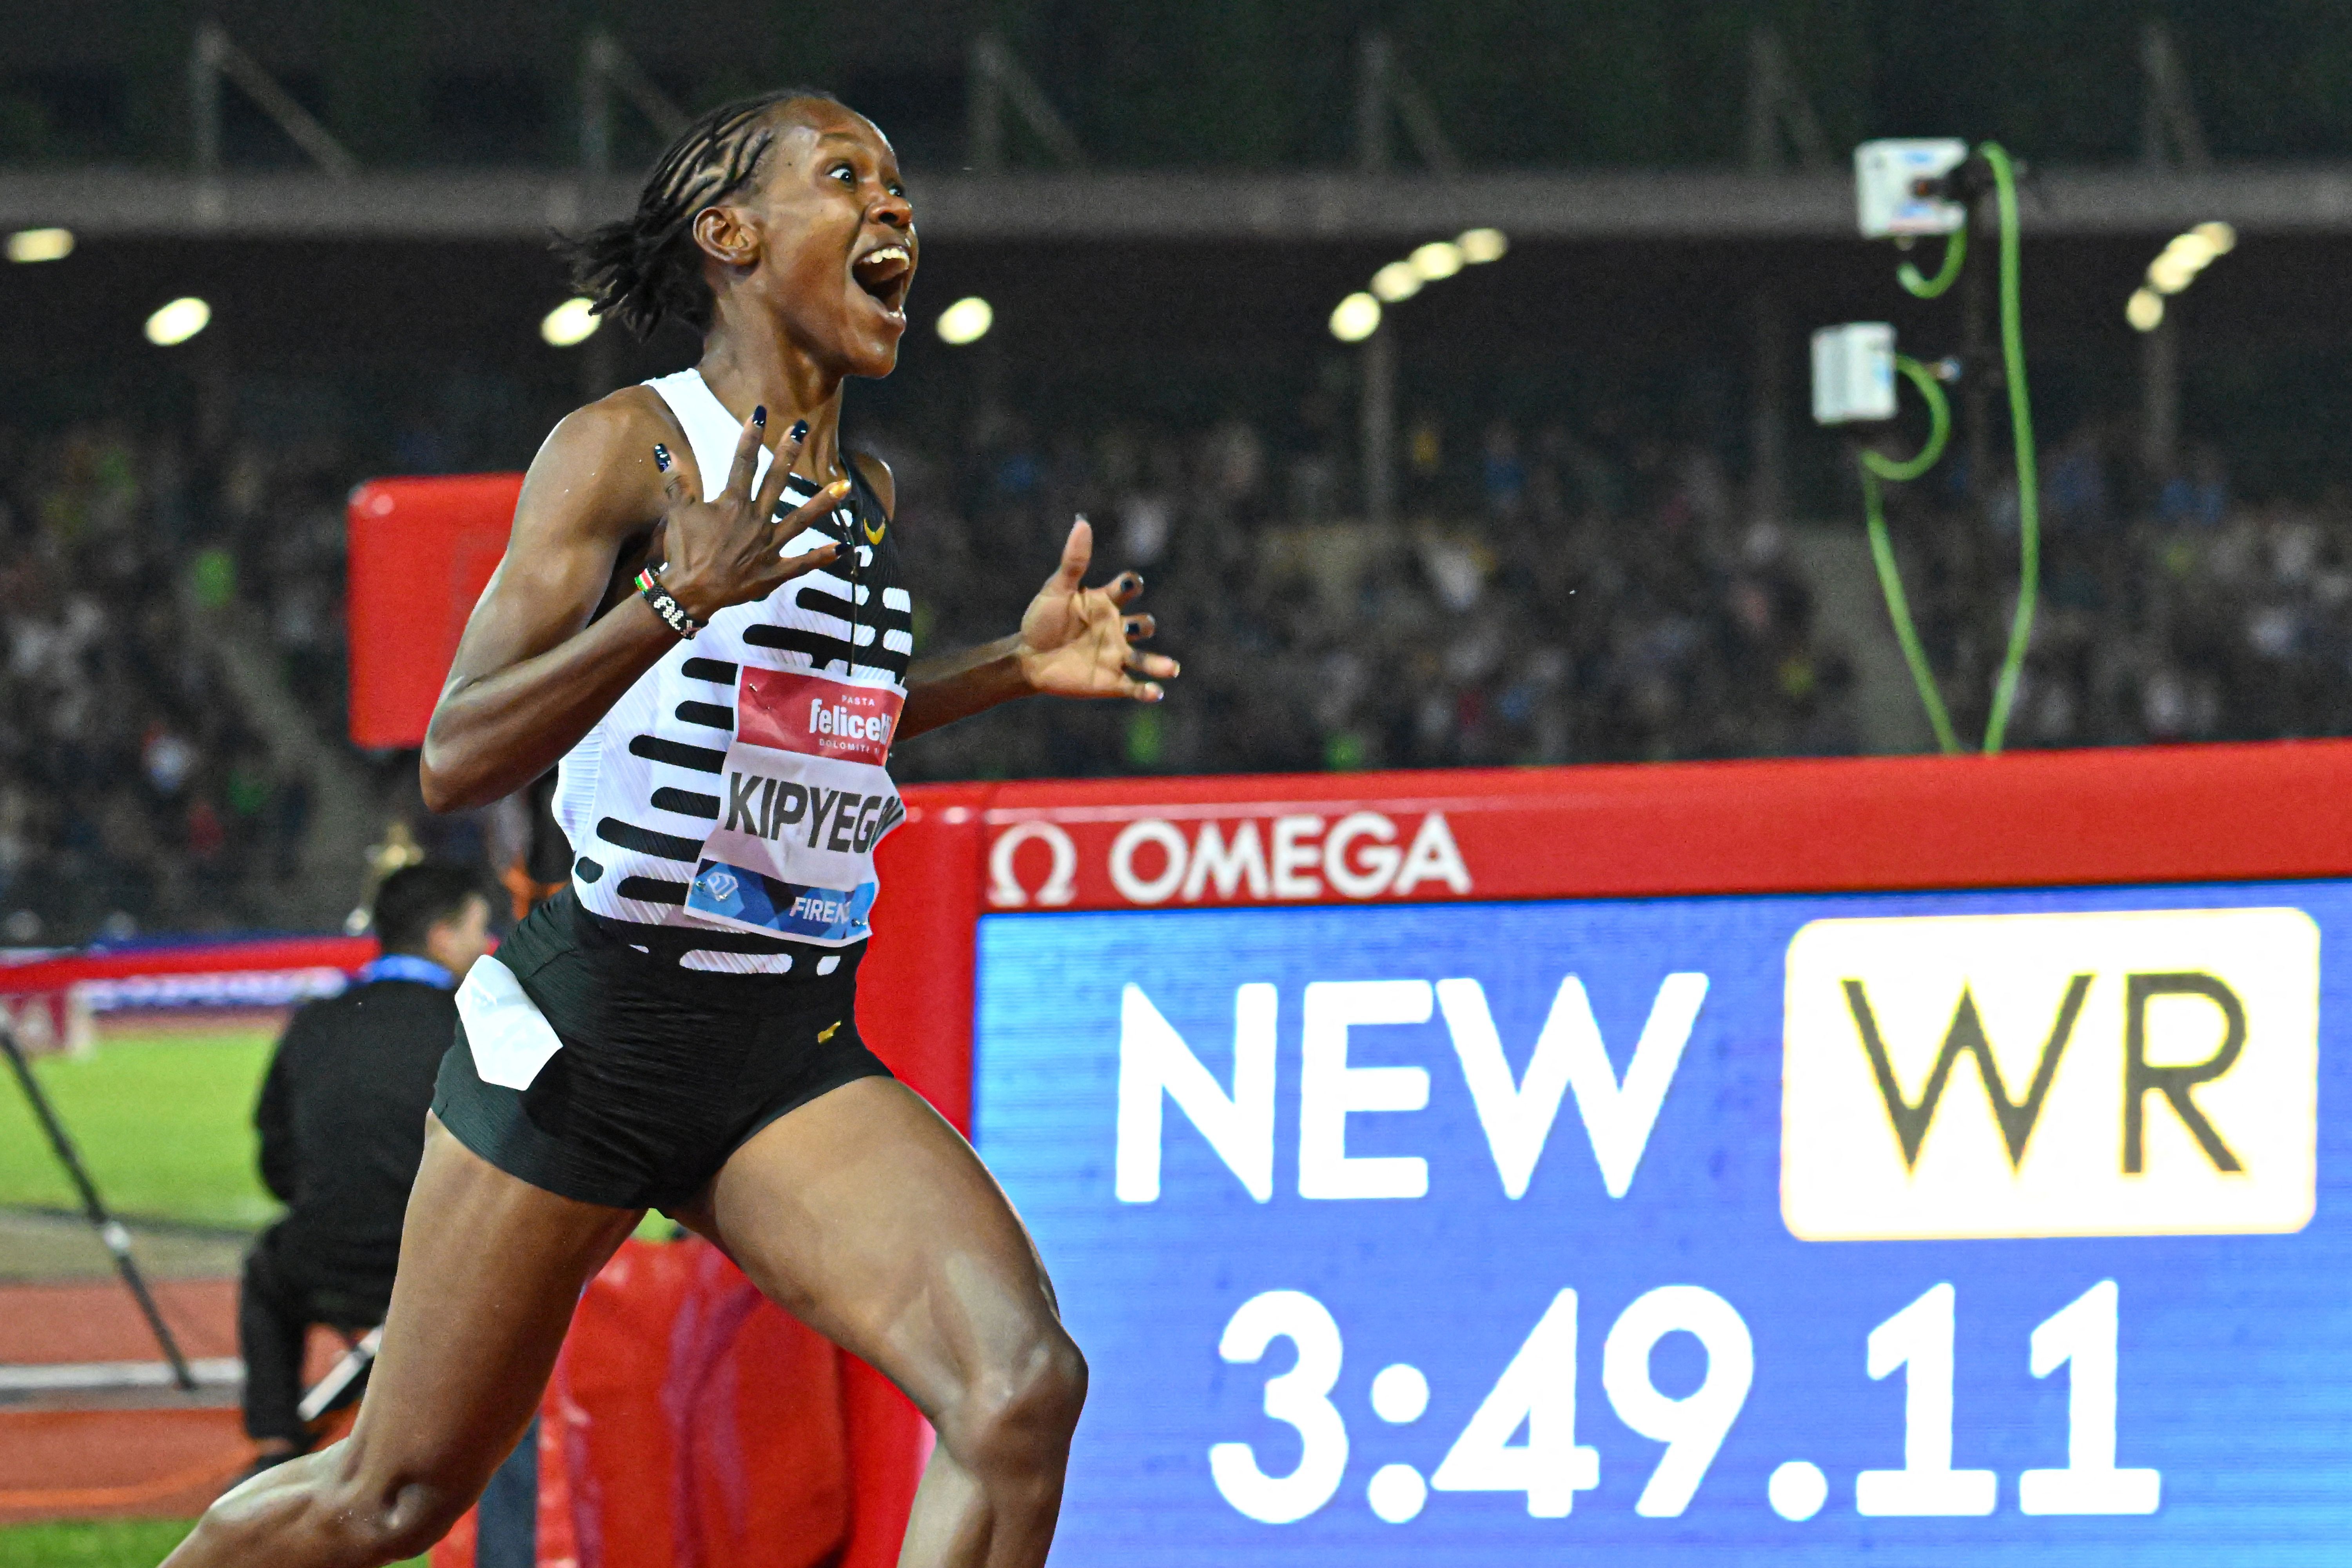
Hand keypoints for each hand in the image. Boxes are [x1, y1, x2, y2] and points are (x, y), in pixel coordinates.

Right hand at [653, 410, 845, 623]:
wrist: (689, 592)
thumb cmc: (685, 551)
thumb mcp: (678, 513)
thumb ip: (676, 481)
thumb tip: (664, 450)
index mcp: (733, 504)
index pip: (742, 463)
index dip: (750, 437)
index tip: (759, 413)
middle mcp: (755, 520)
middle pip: (776, 481)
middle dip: (788, 453)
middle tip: (801, 430)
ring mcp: (768, 545)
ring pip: (800, 519)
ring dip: (822, 502)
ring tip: (844, 486)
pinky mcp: (774, 571)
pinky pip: (803, 563)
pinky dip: (823, 556)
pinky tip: (846, 547)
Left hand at [1016, 518, 1179, 700]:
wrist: (1027, 658)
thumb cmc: (1041, 620)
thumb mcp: (1055, 589)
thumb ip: (1074, 561)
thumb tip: (1082, 522)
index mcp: (1105, 602)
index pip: (1128, 589)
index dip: (1132, 585)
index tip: (1130, 585)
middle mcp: (1116, 628)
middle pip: (1144, 625)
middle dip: (1144, 626)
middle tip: (1135, 629)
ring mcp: (1115, 655)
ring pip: (1146, 659)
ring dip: (1160, 664)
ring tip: (1171, 669)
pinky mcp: (1110, 681)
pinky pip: (1134, 687)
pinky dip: (1146, 690)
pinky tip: (1154, 692)